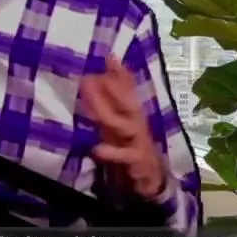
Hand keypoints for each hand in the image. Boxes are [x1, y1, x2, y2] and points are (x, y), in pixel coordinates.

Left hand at [81, 56, 164, 200]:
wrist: (149, 178)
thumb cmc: (128, 145)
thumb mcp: (117, 121)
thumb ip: (113, 99)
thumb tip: (107, 68)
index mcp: (132, 113)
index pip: (128, 89)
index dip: (120, 74)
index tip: (108, 57)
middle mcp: (137, 124)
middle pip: (129, 103)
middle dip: (113, 90)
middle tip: (89, 79)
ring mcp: (140, 142)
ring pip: (126, 126)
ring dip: (107, 115)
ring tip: (87, 107)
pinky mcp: (140, 163)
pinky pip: (127, 156)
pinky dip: (113, 153)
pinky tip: (97, 149)